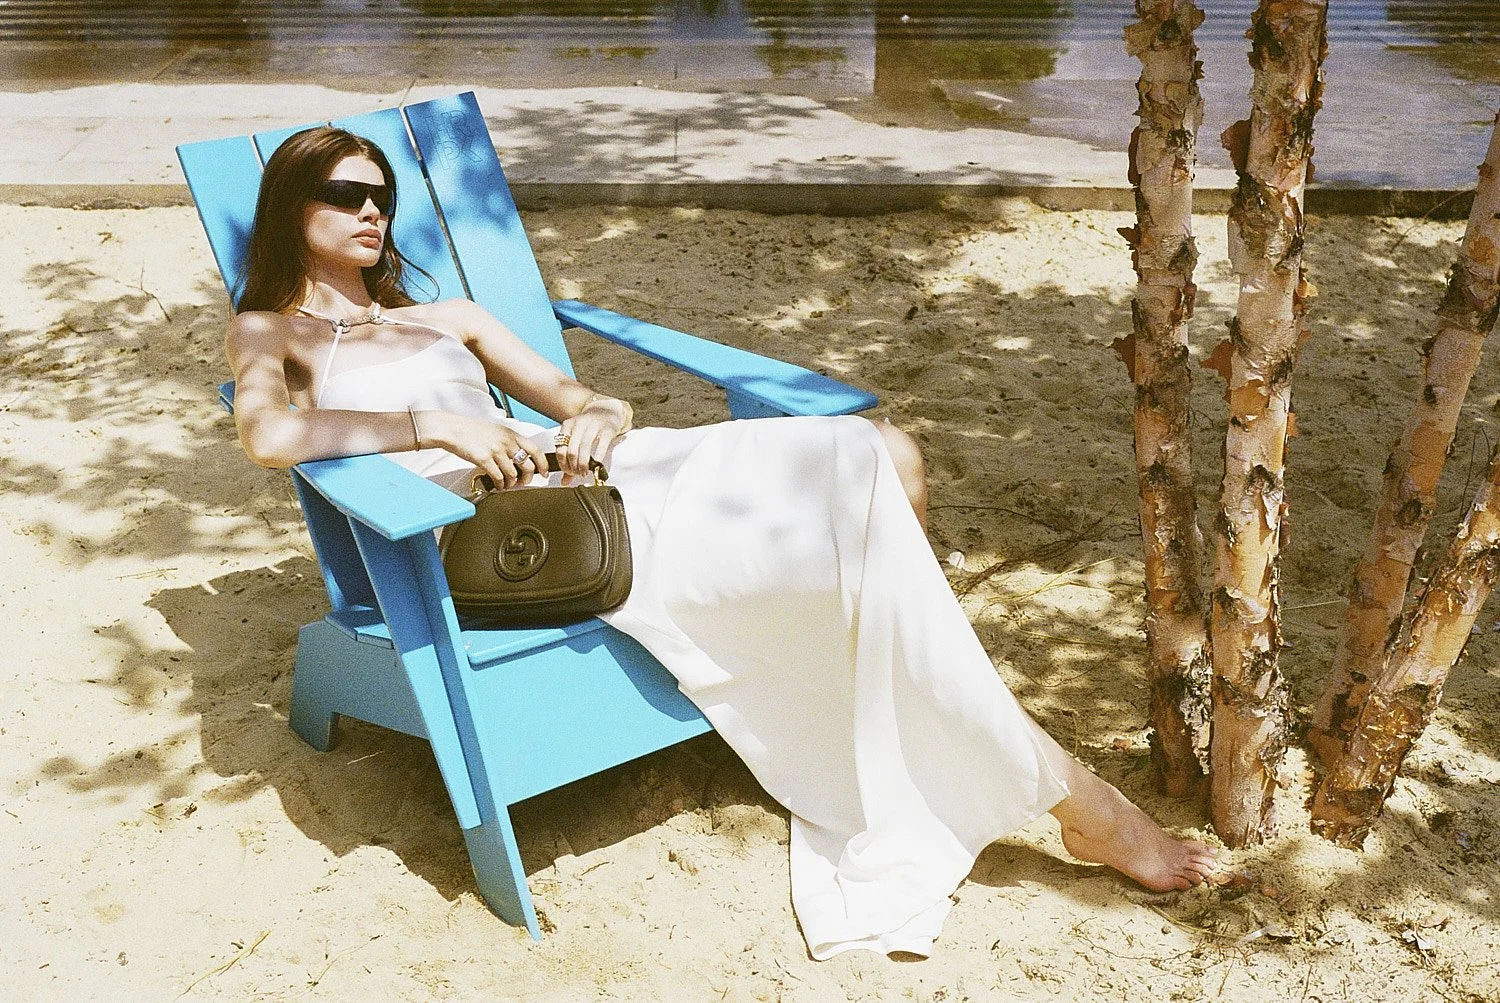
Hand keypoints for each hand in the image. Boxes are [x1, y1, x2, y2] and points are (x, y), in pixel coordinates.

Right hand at [421, 411, 550, 489]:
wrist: (452, 429)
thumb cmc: (471, 430)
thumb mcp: (496, 430)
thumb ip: (509, 441)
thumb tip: (519, 456)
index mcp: (511, 434)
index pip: (535, 449)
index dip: (543, 464)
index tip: (544, 472)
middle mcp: (506, 442)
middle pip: (528, 465)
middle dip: (528, 478)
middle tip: (524, 482)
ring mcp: (496, 451)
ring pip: (513, 474)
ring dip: (512, 483)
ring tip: (507, 484)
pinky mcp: (484, 460)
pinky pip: (498, 478)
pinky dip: (500, 485)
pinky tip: (498, 485)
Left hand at [553, 396, 630, 478]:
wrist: (606, 411)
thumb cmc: (589, 428)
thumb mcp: (576, 439)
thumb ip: (569, 459)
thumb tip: (564, 482)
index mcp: (568, 426)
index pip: (560, 448)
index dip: (563, 464)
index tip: (569, 473)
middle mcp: (579, 424)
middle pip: (571, 450)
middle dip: (574, 466)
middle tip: (578, 474)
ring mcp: (593, 425)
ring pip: (584, 447)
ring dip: (584, 464)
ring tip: (585, 472)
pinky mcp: (607, 429)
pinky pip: (601, 444)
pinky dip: (598, 456)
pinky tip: (597, 464)